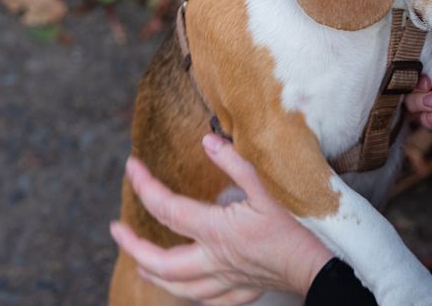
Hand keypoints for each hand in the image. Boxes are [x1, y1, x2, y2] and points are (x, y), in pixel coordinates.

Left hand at [110, 134, 333, 304]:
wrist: (314, 266)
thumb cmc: (292, 227)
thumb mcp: (265, 188)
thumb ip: (235, 163)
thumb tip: (208, 141)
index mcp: (215, 229)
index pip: (167, 208)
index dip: (144, 186)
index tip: (131, 167)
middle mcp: (212, 258)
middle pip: (160, 260)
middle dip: (132, 246)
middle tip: (117, 229)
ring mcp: (223, 279)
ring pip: (176, 286)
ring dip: (153, 274)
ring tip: (140, 265)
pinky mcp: (239, 291)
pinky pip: (206, 299)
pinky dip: (190, 294)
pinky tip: (185, 288)